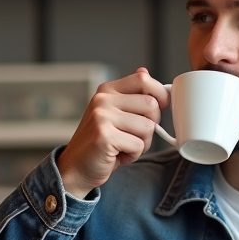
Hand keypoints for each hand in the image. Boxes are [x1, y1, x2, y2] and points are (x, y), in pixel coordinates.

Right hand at [57, 68, 168, 199]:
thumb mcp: (115, 114)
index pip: (143, 79)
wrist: (76, 168)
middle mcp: (103, 100)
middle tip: (135, 136)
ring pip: (148, 127)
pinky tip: (118, 155)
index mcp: (107, 91)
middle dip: (151, 125)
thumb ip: (131, 95)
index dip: (160, 93)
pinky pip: (138, 144)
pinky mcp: (104, 136)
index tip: (162, 106)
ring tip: (124, 146)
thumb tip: (145, 72)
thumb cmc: (101, 143)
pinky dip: (134, 155)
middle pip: (151, 105)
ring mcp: (102, 117)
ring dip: (142, 143)